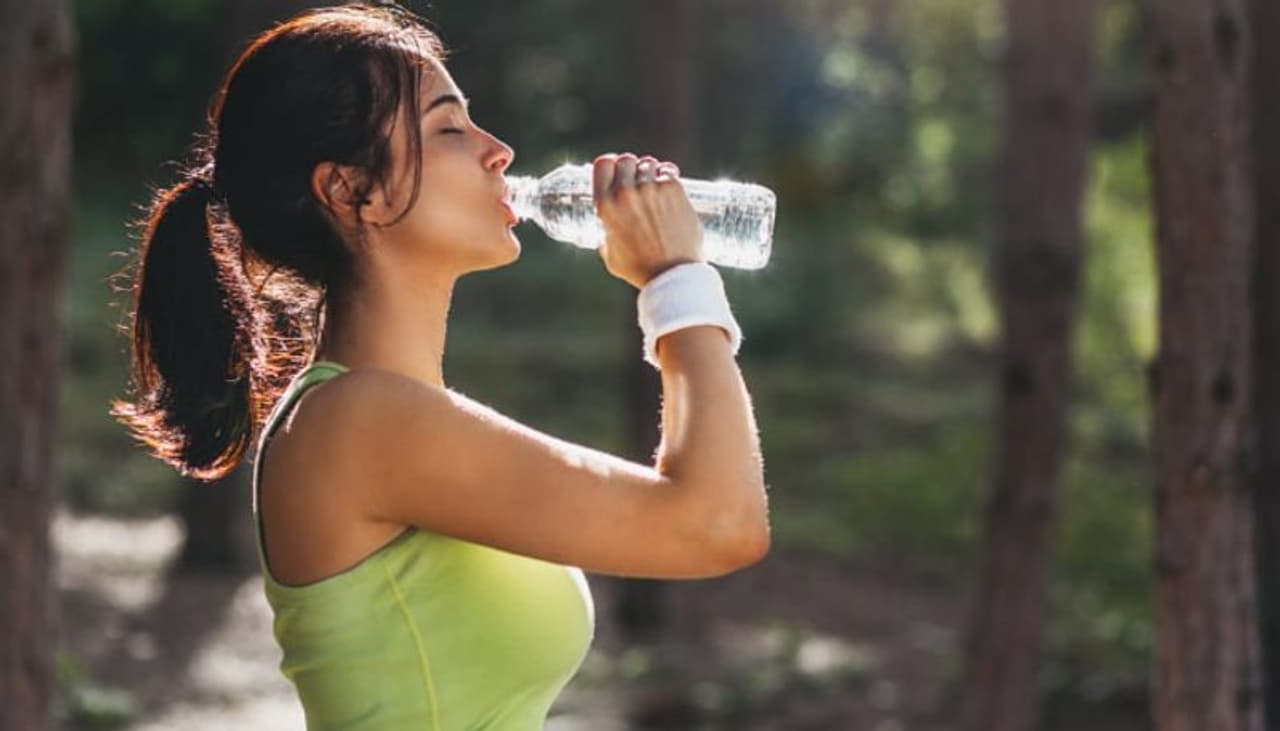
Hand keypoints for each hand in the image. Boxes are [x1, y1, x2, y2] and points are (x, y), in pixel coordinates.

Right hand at [592, 152, 704, 289]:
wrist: (672, 275)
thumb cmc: (640, 270)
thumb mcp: (610, 255)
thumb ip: (606, 238)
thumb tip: (608, 232)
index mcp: (605, 205)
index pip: (602, 164)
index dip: (609, 165)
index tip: (615, 170)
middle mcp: (626, 193)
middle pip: (625, 160)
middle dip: (630, 168)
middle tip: (637, 180)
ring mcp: (651, 189)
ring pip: (648, 164)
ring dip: (650, 171)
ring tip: (654, 184)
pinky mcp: (674, 190)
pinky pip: (668, 171)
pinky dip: (668, 175)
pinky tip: (669, 182)